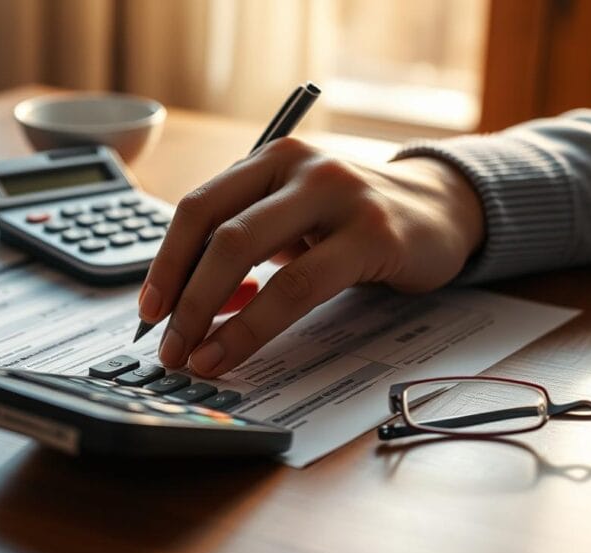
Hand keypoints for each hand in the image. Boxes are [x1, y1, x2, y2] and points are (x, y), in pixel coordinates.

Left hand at [138, 138, 483, 377]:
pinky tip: (235, 349)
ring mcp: (339, 195)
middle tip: (166, 345)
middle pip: (217, 231)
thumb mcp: (295, 219)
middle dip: (182, 296)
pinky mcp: (373, 234)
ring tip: (194, 356)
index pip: (198, 205)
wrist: (441, 210)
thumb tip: (192, 303)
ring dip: (209, 314)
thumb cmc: (354, 220)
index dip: (164, 261)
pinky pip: (299, 286)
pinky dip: (256, 324)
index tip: (148, 310)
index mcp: (271, 158)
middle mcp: (300, 165)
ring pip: (250, 254)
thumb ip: (248, 248)